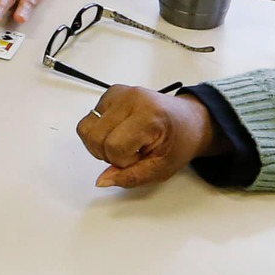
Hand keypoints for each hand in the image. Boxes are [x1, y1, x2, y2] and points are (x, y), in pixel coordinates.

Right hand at [77, 85, 225, 187]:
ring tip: (122, 144)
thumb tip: (101, 180)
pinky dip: (99, 133)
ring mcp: (118, 93)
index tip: (140, 158)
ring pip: (85, 129)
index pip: (114, 146)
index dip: (123, 161)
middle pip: (95, 137)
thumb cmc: (180, 141)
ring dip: (99, 144)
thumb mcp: (162, 168)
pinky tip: (118, 133)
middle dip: (109, 154)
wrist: (189, 120)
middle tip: (131, 153)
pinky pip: (88, 120)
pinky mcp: (110, 94)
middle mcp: (130, 98)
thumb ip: (131, 177)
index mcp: (148, 114)